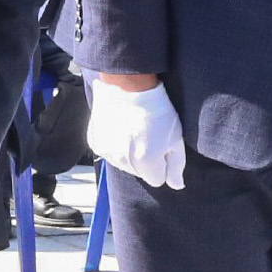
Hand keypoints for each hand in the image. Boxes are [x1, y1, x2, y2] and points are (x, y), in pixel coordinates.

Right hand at [86, 76, 186, 191]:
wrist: (128, 85)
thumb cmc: (156, 108)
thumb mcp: (176, 137)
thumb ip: (176, 166)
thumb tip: (176, 185)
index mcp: (147, 162)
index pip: (157, 180)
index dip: (162, 164)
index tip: (162, 146)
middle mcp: (124, 162)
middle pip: (139, 173)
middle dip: (145, 160)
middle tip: (149, 135)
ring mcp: (107, 152)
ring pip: (123, 164)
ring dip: (128, 153)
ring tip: (133, 130)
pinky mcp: (95, 142)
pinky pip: (108, 153)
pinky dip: (114, 145)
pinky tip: (120, 128)